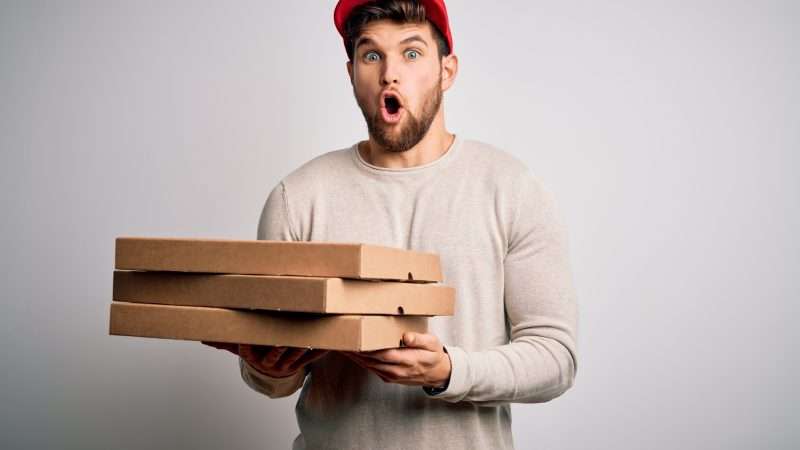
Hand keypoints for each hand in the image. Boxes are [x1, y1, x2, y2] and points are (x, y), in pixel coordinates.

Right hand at [201, 341, 327, 378]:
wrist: (273, 372)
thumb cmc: (257, 353)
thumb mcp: (241, 349)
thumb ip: (224, 343)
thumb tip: (202, 339)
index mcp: (255, 357)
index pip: (251, 351)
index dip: (251, 345)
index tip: (252, 339)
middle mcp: (270, 362)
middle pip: (274, 354)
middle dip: (279, 346)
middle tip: (283, 339)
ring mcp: (285, 364)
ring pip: (294, 356)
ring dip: (301, 348)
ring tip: (307, 338)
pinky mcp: (299, 363)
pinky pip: (310, 359)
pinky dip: (318, 352)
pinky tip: (327, 345)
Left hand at [342, 332, 451, 387]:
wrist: (438, 374)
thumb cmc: (434, 354)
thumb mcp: (433, 343)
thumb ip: (420, 339)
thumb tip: (407, 336)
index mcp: (409, 360)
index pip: (384, 354)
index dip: (367, 348)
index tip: (355, 339)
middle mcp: (398, 370)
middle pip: (371, 361)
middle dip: (355, 352)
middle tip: (342, 340)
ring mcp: (392, 376)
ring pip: (369, 366)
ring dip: (355, 357)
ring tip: (342, 345)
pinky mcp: (389, 377)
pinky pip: (372, 369)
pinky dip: (361, 361)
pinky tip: (353, 354)